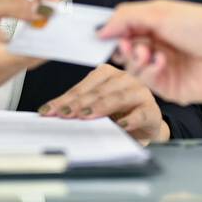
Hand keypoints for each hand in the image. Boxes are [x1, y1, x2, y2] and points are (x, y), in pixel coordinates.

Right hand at [0, 0, 63, 87]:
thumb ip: (15, 7)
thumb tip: (44, 11)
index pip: (27, 53)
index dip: (47, 33)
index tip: (60, 12)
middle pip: (32, 53)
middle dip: (46, 23)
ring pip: (31, 53)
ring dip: (41, 27)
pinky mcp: (0, 74)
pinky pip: (24, 55)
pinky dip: (32, 35)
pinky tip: (34, 13)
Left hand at [37, 64, 170, 144]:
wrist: (146, 126)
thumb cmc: (118, 114)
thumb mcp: (97, 109)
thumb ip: (80, 108)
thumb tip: (54, 114)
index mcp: (108, 75)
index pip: (84, 86)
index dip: (66, 98)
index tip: (50, 110)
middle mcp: (124, 79)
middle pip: (99, 90)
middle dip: (79, 102)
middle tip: (64, 114)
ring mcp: (139, 93)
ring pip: (119, 98)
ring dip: (101, 107)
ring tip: (86, 116)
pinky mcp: (151, 110)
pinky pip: (141, 114)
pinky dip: (130, 119)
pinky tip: (120, 126)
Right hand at [95, 0, 201, 104]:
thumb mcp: (162, 12)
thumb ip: (127, 17)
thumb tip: (102, 28)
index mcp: (155, 23)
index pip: (123, 26)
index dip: (109, 30)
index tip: (96, 34)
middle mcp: (157, 44)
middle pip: (123, 48)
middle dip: (120, 46)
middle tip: (124, 44)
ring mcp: (161, 66)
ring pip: (131, 66)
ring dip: (136, 58)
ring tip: (148, 53)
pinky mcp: (166, 86)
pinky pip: (145, 80)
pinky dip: (148, 70)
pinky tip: (162, 62)